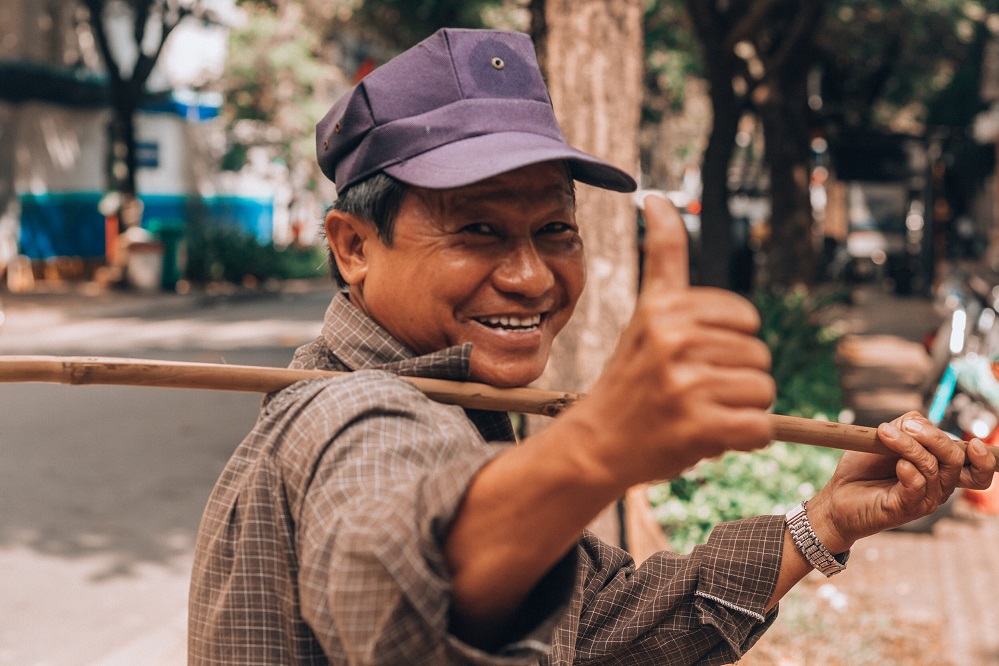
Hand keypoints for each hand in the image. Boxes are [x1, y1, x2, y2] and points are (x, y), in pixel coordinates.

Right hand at [571, 194, 775, 487]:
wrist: (595, 444)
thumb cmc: (628, 377)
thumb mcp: (644, 312)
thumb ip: (662, 256)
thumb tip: (657, 197)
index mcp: (665, 307)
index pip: (745, 318)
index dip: (728, 342)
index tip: (691, 356)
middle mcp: (673, 339)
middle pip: (758, 354)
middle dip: (735, 378)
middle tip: (692, 391)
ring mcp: (685, 383)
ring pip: (763, 390)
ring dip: (740, 409)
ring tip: (699, 413)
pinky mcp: (698, 426)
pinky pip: (760, 427)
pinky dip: (744, 438)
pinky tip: (711, 436)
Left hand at [807, 411, 996, 552]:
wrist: (835, 496)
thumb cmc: (862, 469)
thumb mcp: (883, 439)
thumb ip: (904, 427)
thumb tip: (917, 420)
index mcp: (938, 469)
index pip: (976, 470)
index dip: (985, 459)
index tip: (977, 443)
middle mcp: (937, 486)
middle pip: (955, 459)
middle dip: (934, 437)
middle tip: (907, 425)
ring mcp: (923, 499)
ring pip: (932, 467)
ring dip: (909, 446)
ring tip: (884, 434)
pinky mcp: (906, 509)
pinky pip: (917, 485)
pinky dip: (907, 469)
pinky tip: (895, 464)